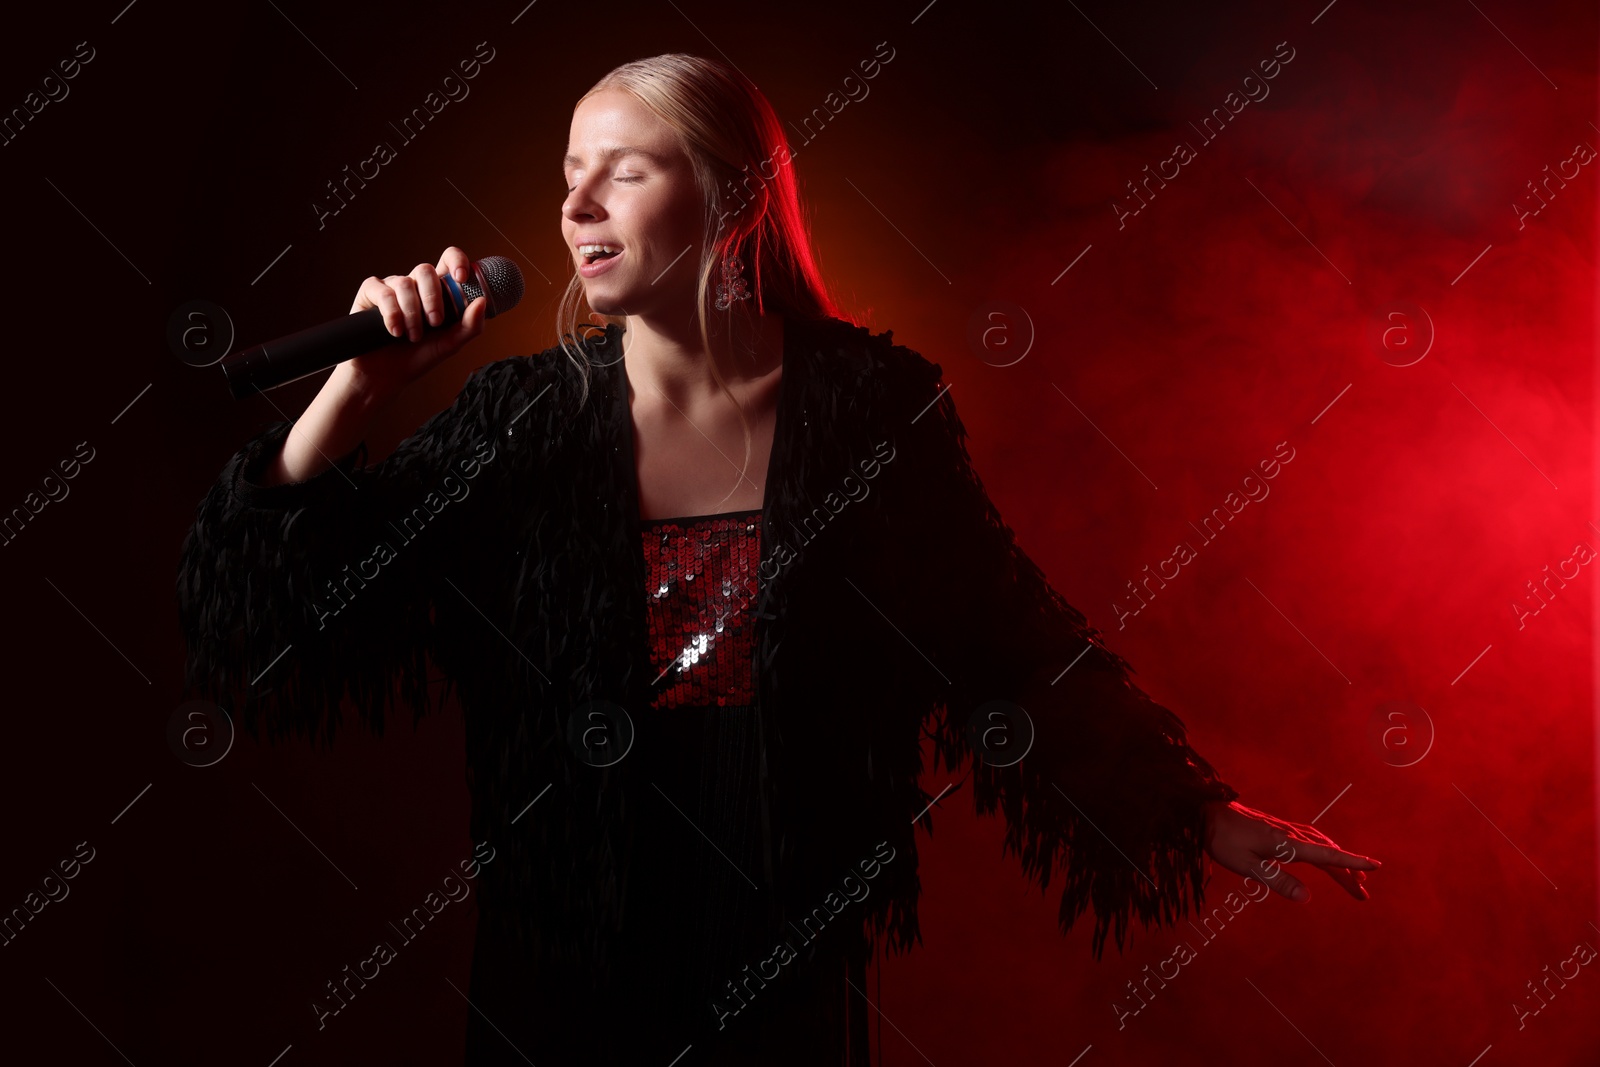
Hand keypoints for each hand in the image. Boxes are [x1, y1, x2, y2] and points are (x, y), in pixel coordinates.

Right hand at [344, 246, 487, 400]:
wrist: (387, 376)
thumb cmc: (419, 357)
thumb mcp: (451, 344)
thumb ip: (470, 325)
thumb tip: (482, 302)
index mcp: (436, 291)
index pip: (448, 261)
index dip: (456, 261)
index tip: (462, 278)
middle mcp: (414, 285)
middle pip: (425, 270)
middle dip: (433, 298)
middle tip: (435, 323)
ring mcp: (391, 287)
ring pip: (404, 283)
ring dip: (412, 313)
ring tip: (413, 336)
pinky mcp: (370, 293)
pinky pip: (383, 292)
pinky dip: (392, 314)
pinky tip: (395, 331)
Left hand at [1202, 799, 1380, 902]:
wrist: (1205, 812)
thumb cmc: (1223, 840)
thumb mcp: (1246, 865)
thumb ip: (1277, 880)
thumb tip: (1308, 898)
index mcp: (1285, 844)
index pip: (1326, 855)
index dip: (1351, 862)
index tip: (1376, 866)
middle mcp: (1289, 835)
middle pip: (1327, 854)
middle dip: (1348, 873)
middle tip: (1364, 894)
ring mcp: (1284, 830)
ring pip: (1320, 846)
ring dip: (1338, 862)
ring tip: (1353, 878)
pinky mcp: (1276, 828)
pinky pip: (1309, 840)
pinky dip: (1324, 850)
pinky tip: (1323, 855)